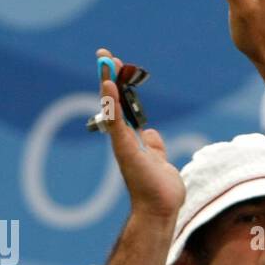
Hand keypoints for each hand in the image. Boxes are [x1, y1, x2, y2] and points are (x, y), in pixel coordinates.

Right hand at [95, 48, 184, 223]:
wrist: (160, 210)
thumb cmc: (160, 190)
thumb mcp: (160, 160)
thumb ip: (154, 146)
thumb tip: (150, 133)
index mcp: (131, 141)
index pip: (122, 106)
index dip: (119, 85)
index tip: (116, 65)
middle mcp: (123, 141)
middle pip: (113, 102)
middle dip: (109, 76)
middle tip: (104, 54)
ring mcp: (122, 145)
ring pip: (112, 108)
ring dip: (108, 83)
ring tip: (105, 62)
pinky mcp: (125, 149)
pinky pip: (116, 122)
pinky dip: (111, 103)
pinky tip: (109, 84)